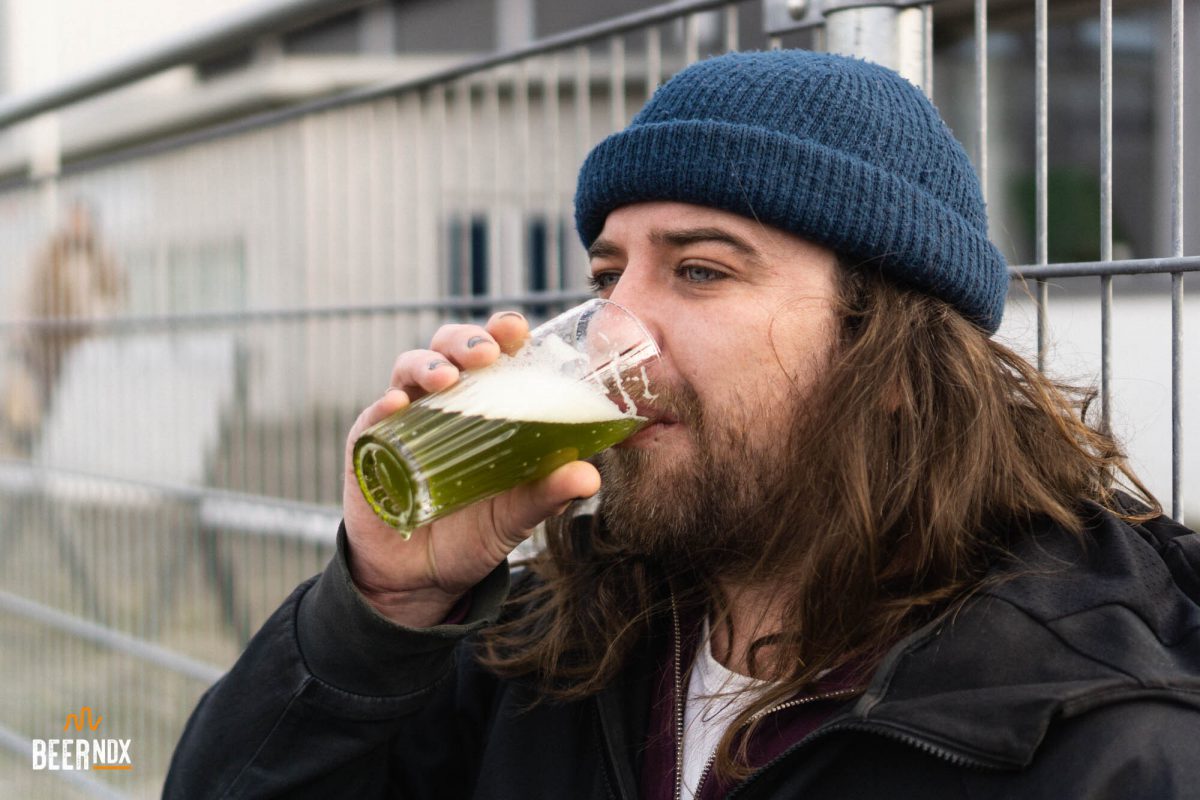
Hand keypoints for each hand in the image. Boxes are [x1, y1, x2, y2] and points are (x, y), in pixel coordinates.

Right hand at [342, 311, 601, 626]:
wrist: (422, 578)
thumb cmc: (473, 533)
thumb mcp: (516, 515)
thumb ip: (548, 493)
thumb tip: (589, 477)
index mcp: (485, 405)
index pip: (494, 353)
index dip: (502, 333)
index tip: (516, 331)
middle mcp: (444, 402)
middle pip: (448, 348)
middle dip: (465, 340)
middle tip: (485, 355)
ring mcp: (404, 419)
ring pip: (409, 369)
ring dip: (428, 365)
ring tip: (446, 380)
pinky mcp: (369, 446)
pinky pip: (372, 415)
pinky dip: (384, 404)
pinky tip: (396, 405)